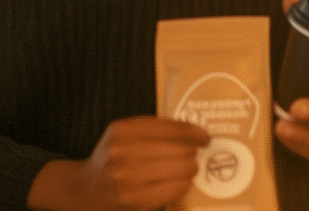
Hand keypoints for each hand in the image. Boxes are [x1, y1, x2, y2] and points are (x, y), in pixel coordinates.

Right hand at [27, 116, 208, 210]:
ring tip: (188, 169)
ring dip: (190, 169)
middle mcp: (124, 152)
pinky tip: (179, 183)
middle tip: (194, 156)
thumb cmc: (112, 157)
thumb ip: (155, 128)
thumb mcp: (126, 133)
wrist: (83, 190)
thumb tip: (195, 132)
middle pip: (180, 149)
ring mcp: (128, 178)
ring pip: (181, 169)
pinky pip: (173, 190)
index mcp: (124, 130)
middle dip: (193, 153)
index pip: (173, 128)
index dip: (195, 133)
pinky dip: (182, 186)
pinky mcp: (133, 200)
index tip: (205, 138)